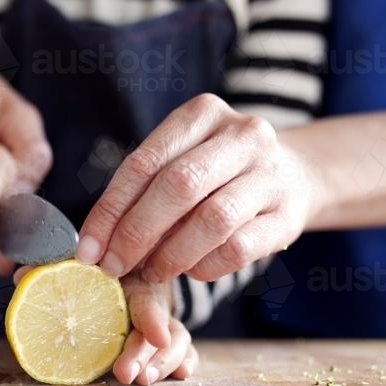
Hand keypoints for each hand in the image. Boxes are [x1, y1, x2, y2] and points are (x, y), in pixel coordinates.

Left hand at [13, 267, 197, 384]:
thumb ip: (51, 272)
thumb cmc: (94, 274)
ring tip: (144, 380)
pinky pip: (185, 351)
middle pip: (158, 326)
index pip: (145, 299)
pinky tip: (182, 374)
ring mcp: (164, 321)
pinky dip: (186, 361)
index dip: (151, 318)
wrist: (120, 272)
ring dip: (163, 362)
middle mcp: (153, 299)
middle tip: (127, 375)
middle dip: (145, 352)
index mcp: (132, 280)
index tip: (154, 335)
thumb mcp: (75, 270)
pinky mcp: (169, 340)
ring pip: (178, 340)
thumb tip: (21, 275)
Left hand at [76, 93, 312, 282]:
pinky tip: (190, 271)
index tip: (89, 248)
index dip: (111, 210)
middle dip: (137, 232)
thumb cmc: (218, 172)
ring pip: (212, 220)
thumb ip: (144, 190)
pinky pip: (238, 249)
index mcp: (203, 113)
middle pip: (178, 185)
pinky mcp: (288, 214)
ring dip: (171, 254)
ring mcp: (271, 173)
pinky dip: (205, 266)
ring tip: (151, 272)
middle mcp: (242, 135)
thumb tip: (100, 243)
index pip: (144, 162)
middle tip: (113, 266)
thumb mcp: (182, 160)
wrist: (296, 174)